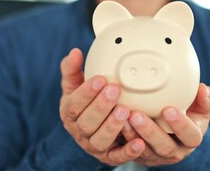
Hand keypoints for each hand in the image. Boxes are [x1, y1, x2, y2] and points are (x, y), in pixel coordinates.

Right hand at [59, 48, 145, 165]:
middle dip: (100, 106)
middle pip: (86, 122)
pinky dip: (128, 152)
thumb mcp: (75, 86)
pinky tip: (139, 142)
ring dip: (112, 126)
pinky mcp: (109, 157)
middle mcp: (79, 131)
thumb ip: (73, 70)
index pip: (74, 104)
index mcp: (69, 113)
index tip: (100, 79)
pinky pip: (117, 157)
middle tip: (115, 90)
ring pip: (100, 140)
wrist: (91, 128)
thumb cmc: (85, 102)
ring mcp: (93, 146)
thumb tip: (74, 52)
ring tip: (125, 111)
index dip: (86, 92)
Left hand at [121, 83, 209, 165]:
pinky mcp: (140, 156)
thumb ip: (206, 98)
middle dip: (150, 132)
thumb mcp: (202, 105)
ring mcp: (156, 156)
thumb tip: (203, 89)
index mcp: (192, 138)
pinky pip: (129, 152)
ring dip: (132, 136)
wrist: (174, 124)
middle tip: (137, 115)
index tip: (168, 109)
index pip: (190, 136)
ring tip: (123, 118)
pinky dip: (122, 139)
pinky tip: (116, 125)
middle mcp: (175, 151)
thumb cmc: (189, 110)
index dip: (180, 125)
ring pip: (144, 151)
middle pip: (164, 147)